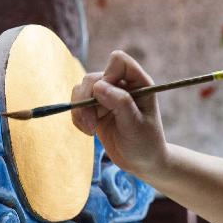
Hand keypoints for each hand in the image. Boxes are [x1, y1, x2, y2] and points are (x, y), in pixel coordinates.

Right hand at [71, 50, 168, 178]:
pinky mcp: (95, 109)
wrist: (141, 162)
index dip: (108, 75)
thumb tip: (99, 86)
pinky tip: (88, 132)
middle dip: (87, 100)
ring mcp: (107, 96)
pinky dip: (77, 117)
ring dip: (80, 109)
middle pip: (93, 77)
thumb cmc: (145, 143)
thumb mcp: (136, 125)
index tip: (108, 99)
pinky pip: (76, 104)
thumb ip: (120, 103)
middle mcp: (121, 85)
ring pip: (81, 89)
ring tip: (90, 129)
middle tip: (92, 124)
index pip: (118, 60)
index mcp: (138, 83)